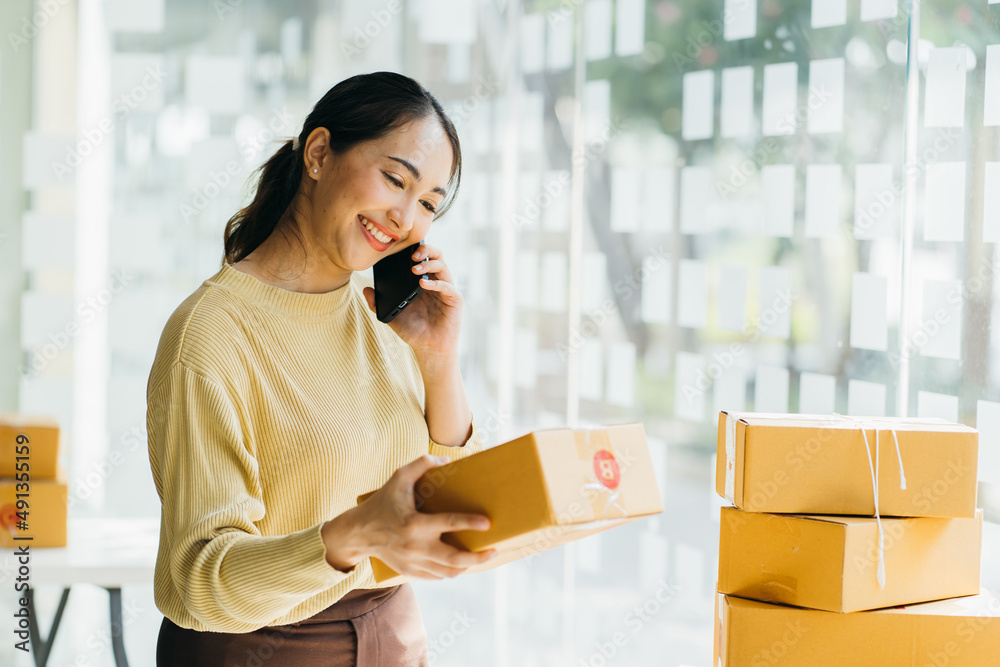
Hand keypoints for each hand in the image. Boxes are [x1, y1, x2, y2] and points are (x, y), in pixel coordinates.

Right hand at [323, 455, 496, 578]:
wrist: (359, 532)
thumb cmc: (381, 502)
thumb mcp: (398, 478)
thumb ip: (420, 464)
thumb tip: (446, 461)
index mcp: (414, 523)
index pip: (448, 524)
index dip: (469, 523)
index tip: (488, 523)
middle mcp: (415, 546)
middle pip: (454, 559)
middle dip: (478, 557)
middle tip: (495, 550)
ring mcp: (413, 562)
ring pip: (448, 572)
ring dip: (468, 566)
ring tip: (483, 556)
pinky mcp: (411, 572)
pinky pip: (438, 577)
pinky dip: (452, 571)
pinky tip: (462, 564)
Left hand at [362, 244, 461, 359]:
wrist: (428, 349)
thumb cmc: (413, 331)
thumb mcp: (391, 315)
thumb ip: (377, 304)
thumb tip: (365, 289)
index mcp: (422, 281)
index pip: (422, 258)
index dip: (414, 250)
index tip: (401, 251)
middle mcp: (436, 282)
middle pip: (436, 256)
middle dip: (425, 250)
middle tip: (411, 255)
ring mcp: (446, 290)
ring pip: (443, 266)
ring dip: (428, 264)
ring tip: (414, 269)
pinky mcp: (454, 300)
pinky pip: (448, 286)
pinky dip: (436, 283)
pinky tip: (424, 285)